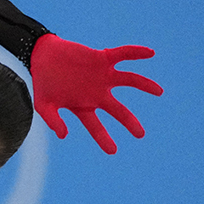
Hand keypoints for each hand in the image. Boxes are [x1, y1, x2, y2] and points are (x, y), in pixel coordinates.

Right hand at [29, 33, 163, 153]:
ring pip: (129, 81)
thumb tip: (63, 135)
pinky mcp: (102, 58)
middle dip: (129, 122)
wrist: (43, 56)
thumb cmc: (44, 83)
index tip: (113, 150)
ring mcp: (102, 76)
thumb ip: (53, 120)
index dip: (104, 139)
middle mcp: (97, 94)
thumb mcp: (44, 105)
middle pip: (118, 110)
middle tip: (140, 134)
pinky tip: (149, 53)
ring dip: (144, 85)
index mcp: (84, 107)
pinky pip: (122, 54)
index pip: (96, 127)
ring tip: (160, 92)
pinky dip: (135, 53)